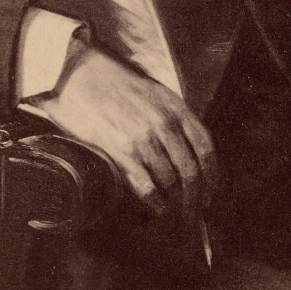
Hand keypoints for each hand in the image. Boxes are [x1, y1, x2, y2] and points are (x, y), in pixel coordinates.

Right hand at [36, 42, 217, 221]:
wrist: (79, 74)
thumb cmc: (114, 83)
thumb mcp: (155, 92)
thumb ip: (174, 117)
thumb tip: (186, 148)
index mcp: (176, 108)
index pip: (205, 148)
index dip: (211, 176)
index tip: (209, 191)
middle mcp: (165, 124)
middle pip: (191, 171)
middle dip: (196, 198)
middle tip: (194, 212)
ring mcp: (145, 139)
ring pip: (171, 182)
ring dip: (176, 204)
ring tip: (175, 215)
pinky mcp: (122, 151)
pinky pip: (147, 186)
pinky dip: (156, 203)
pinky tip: (157, 209)